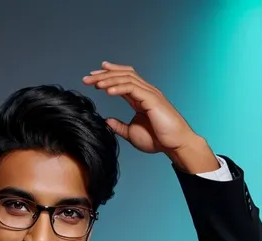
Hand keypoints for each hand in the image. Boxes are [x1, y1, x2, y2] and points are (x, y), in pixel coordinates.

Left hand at [82, 61, 219, 171]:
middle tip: (87, 78)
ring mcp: (149, 93)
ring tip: (94, 83)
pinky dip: (119, 88)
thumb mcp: (131, 133)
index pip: (122, 80)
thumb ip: (119, 126)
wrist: (175, 145)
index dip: (107, 76)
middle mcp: (145, 91)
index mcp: (140, 97)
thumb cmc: (158, 139)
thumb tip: (107, 121)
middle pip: (122, 75)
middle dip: (103, 75)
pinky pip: (133, 88)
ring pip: (126, 78)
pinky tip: (107, 91)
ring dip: (108, 79)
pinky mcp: (152, 99)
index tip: (93, 77)